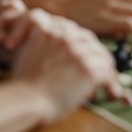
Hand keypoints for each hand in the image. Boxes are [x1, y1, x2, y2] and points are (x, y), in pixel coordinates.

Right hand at [4, 9, 124, 120]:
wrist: (24, 102)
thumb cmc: (23, 86)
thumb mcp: (27, 54)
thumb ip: (41, 44)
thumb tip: (55, 49)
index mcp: (48, 30)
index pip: (73, 29)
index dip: (81, 42)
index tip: (84, 53)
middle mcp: (64, 36)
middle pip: (89, 38)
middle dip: (94, 52)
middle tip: (101, 65)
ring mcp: (77, 51)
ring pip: (101, 54)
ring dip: (104, 68)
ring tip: (108, 80)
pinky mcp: (87, 68)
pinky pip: (106, 71)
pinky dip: (108, 81)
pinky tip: (107, 90)